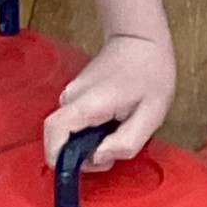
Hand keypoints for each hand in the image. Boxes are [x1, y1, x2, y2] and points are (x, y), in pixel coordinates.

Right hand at [43, 30, 177, 168]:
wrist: (141, 38)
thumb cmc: (151, 72)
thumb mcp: (152, 113)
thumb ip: (127, 141)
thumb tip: (99, 158)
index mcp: (87, 102)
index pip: (54, 133)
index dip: (59, 157)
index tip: (85, 168)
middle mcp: (71, 97)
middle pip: (60, 139)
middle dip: (83, 156)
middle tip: (114, 150)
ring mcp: (71, 94)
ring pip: (69, 132)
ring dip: (89, 143)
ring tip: (119, 130)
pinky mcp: (76, 95)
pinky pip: (75, 123)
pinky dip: (90, 132)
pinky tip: (113, 122)